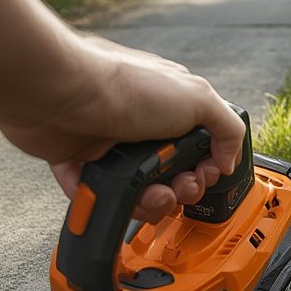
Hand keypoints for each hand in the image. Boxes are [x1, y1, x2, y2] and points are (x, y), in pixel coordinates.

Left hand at [0, 33, 244, 222]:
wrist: (61, 93)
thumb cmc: (121, 85)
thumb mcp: (197, 96)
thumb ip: (226, 126)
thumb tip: (228, 159)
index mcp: (172, 109)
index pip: (199, 150)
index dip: (204, 171)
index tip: (202, 175)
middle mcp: (142, 128)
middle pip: (171, 177)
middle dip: (178, 191)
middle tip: (174, 187)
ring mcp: (111, 146)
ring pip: (137, 193)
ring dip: (147, 204)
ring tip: (145, 196)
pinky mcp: (79, 162)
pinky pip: (97, 195)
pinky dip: (103, 201)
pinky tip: (111, 194)